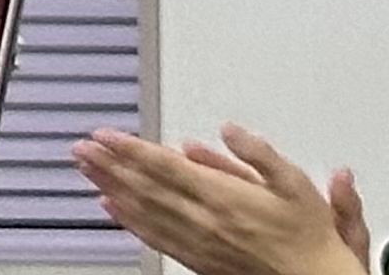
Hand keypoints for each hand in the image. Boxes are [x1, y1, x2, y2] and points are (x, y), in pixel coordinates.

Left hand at [73, 126, 371, 274]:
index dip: (130, 148)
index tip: (103, 134)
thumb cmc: (308, 236)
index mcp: (223, 196)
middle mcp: (205, 219)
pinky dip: (129, 221)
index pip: (164, 166)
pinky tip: (112, 209)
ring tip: (86, 170)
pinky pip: (156, 238)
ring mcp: (199, 241)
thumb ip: (259, 153)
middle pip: (146, 186)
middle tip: (80, 147)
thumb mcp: (295, 183)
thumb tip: (230, 130)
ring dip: (112, 187)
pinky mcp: (200, 259)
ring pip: (145, 210)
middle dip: (109, 164)